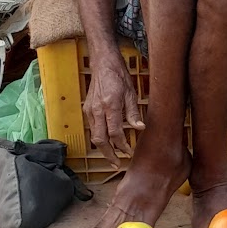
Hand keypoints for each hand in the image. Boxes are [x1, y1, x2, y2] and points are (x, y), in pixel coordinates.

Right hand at [82, 52, 143, 167]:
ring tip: (113, 156)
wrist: (103, 63)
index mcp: (110, 105)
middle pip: (100, 140)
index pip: (115, 133)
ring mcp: (90, 110)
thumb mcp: (131, 92)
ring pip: (94, 136)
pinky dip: (100, 137)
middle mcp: (97, 109)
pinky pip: (93, 128)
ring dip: (103, 148)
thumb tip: (139, 128)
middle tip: (117, 164)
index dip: (122, 146)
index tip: (129, 153)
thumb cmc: (118, 75)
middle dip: (109, 154)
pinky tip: (107, 142)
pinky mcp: (87, 109)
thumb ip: (133, 112)